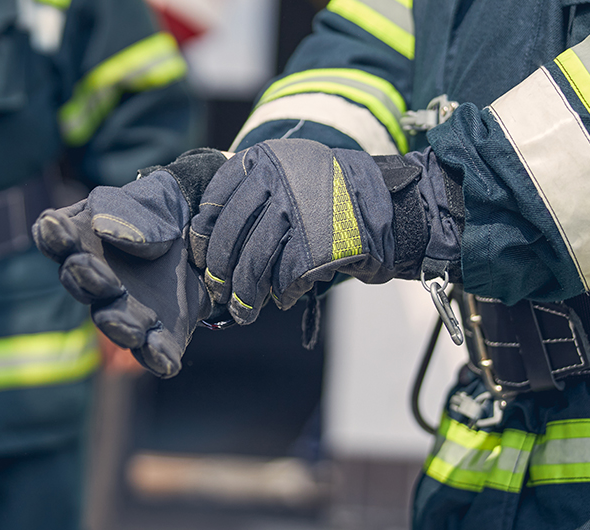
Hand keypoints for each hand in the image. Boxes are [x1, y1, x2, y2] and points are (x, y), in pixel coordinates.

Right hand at [33, 148, 228, 377]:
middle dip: (87, 280)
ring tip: (131, 330)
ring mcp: (125, 311)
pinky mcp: (157, 334)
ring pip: (112, 322)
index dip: (53, 235)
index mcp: (83, 240)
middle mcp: (97, 281)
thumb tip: (104, 231)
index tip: (55, 227)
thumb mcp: (153, 200)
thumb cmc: (161, 215)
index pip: (56, 238)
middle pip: (81, 284)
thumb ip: (125, 212)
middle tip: (99, 275)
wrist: (203, 242)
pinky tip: (164, 361)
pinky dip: (157, 357)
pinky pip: (153, 351)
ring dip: (118, 326)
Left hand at [188, 139, 460, 324]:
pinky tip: (282, 298)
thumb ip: (254, 194)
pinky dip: (280, 294)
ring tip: (243, 310)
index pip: (217, 200)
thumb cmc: (333, 195)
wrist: (389, 204)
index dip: (202, 234)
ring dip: (244, 293)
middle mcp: (277, 182)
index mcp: (266, 160)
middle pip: (229, 236)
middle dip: (218, 271)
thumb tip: (207, 240)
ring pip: (252, 263)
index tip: (199, 256)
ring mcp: (297, 214)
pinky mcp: (315, 246)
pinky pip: (283, 278)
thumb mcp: (291, 172)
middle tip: (216, 290)